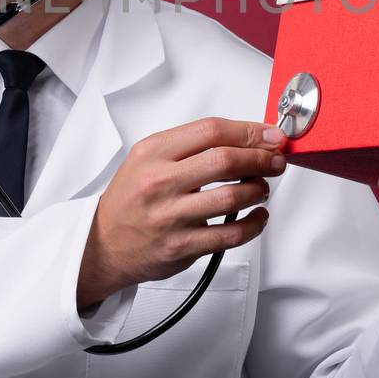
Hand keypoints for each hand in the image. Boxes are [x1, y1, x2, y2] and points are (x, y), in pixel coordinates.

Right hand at [78, 118, 286, 308]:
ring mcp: (171, 216)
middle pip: (225, 161)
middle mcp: (160, 182)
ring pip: (232, 197)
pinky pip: (230, 235)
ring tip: (261, 187)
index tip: (269, 135)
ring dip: (258, 189)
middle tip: (275, 160)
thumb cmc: (132, 198)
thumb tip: (245, 139)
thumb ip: (190, 146)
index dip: (248, 130)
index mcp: (153, 153)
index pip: (210, 131)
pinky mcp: (182, 246)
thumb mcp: (148, 158)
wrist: (104, 242)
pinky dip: (254, 224)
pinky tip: (257, 216)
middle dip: (261, 158)